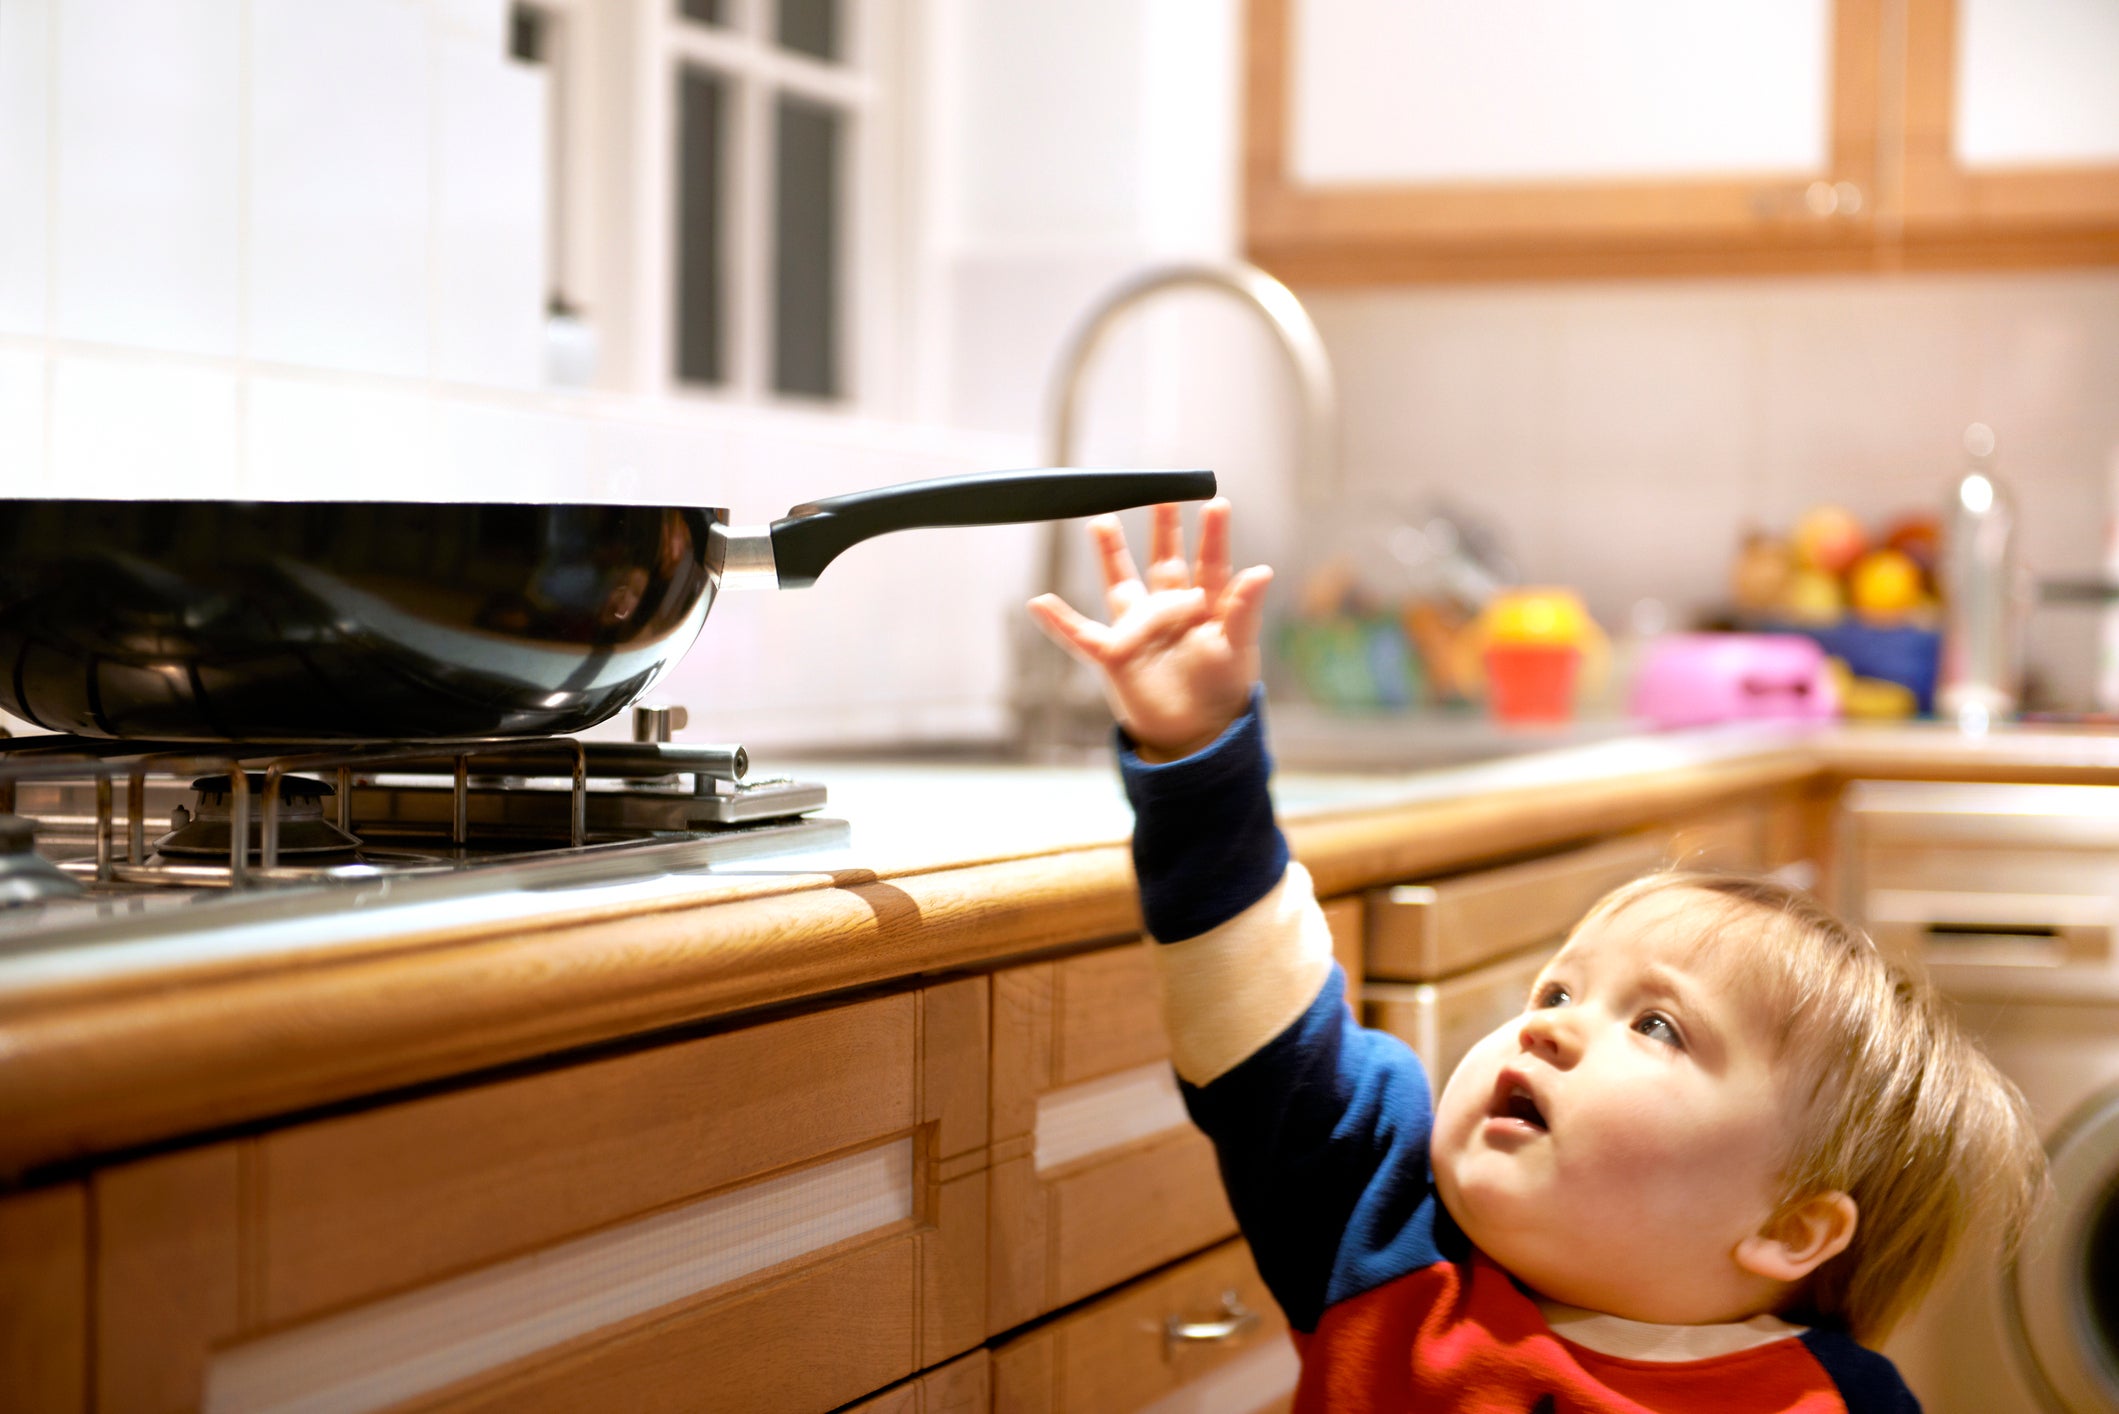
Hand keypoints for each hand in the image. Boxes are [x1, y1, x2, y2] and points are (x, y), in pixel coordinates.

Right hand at [1028, 498, 1272, 761]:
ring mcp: (1140, 629)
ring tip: (1101, 521)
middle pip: (1164, 560)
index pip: (1209, 563)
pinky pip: (1082, 634)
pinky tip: (1039, 602)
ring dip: (1111, 554)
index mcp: (1205, 607)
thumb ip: (1243, 610)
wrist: (1196, 736)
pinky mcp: (1115, 654)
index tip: (1215, 503)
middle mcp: (1170, 610)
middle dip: (1163, 529)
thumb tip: (1263, 570)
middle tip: (1162, 494)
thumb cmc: (1221, 690)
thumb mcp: (1237, 648)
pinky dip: (1059, 621)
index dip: (1212, 535)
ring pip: (1121, 582)